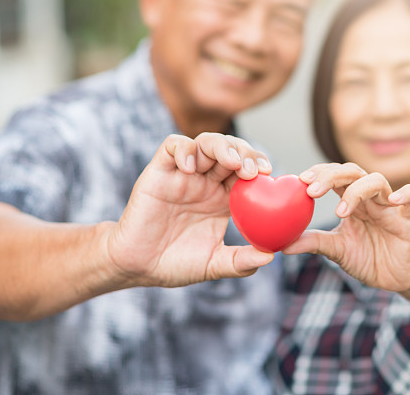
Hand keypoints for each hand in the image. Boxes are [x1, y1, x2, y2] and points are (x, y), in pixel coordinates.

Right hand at [106, 132, 274, 287]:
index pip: (247, 171)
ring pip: (206, 143)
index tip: (269, 174)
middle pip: (231, 150)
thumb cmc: (176, 263)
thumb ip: (241, 261)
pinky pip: (172, 146)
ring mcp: (183, 174)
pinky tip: (189, 166)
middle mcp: (206, 181)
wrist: (138, 266)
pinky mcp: (159, 171)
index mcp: (224, 198)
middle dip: (246, 153)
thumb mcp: (214, 264)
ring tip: (231, 162)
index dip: (260, 166)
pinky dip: (183, 149)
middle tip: (253, 170)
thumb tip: (271, 256)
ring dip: (222, 146)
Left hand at [283, 163, 409, 292]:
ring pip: (377, 180)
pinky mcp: (409, 219)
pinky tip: (393, 200)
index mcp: (351, 200)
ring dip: (356, 191)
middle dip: (331, 176)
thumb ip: (312, 242)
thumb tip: (282, 244)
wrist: (394, 278)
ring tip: (341, 211)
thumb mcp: (336, 250)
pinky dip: (407, 194)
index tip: (301, 181)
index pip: (335, 175)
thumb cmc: (366, 258)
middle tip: (312, 190)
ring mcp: (390, 206)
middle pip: (352, 171)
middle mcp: (370, 198)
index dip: (319, 173)